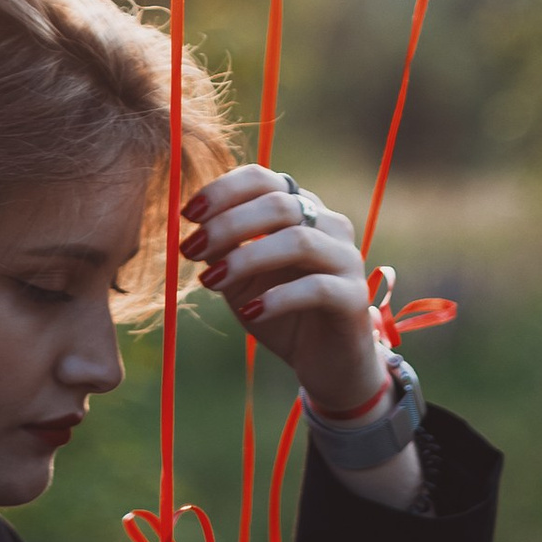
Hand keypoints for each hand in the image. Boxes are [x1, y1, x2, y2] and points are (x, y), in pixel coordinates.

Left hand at [184, 164, 385, 423]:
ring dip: (247, 258)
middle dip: (227, 224)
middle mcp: (328, 224)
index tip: (187, 214)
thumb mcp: (240, 279)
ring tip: (210, 281)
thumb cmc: (279, 311)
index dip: (222, 191)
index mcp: (300, 209)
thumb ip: (223, 251)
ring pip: (298, 241)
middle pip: (278, 204)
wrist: (325, 362)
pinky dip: (278, 298)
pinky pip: (317, 288)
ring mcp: (346, 258)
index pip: (262, 179)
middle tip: (190, 249)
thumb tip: (194, 227)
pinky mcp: (354, 297)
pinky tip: (251, 312)